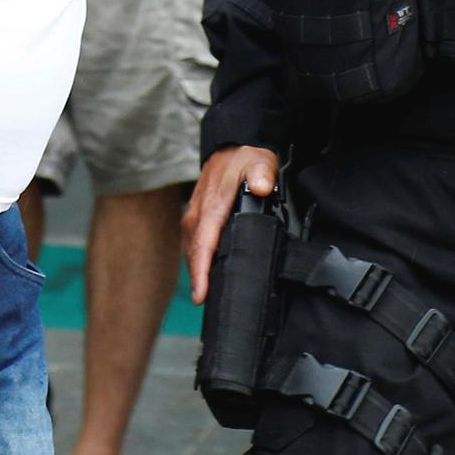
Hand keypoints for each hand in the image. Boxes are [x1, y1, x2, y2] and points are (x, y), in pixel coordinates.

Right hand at [182, 145, 281, 303]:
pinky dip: (199, 261)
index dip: (201, 272)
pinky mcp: (197, 218)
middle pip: (194, 254)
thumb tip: (262, 187)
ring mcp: (195, 217)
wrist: (232, 147)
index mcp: (211, 206)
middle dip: (199, 281)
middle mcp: (198, 214)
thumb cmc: (245, 159)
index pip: (203, 244)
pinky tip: (208, 274)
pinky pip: (195, 244)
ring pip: (192, 251)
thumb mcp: (258, 161)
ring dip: (198, 273)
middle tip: (209, 307)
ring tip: (209, 297)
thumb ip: (261, 173)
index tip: (201, 295)